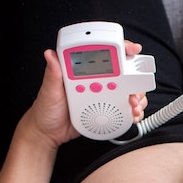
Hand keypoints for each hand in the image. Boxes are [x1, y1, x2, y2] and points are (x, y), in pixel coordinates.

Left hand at [23, 41, 148, 148]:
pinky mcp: (106, 112)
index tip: (132, 50)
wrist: (48, 133)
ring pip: (127, 91)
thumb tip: (51, 55)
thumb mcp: (48, 91)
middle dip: (136, 79)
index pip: (104, 54)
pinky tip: (132, 115)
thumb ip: (52, 74)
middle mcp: (96, 82)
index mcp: (83, 72)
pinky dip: (132, 112)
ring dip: (136, 97)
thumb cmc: (46, 109)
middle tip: (135, 91)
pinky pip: (123, 109)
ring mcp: (102, 96)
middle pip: (123, 74)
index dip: (121, 49)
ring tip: (133, 106)